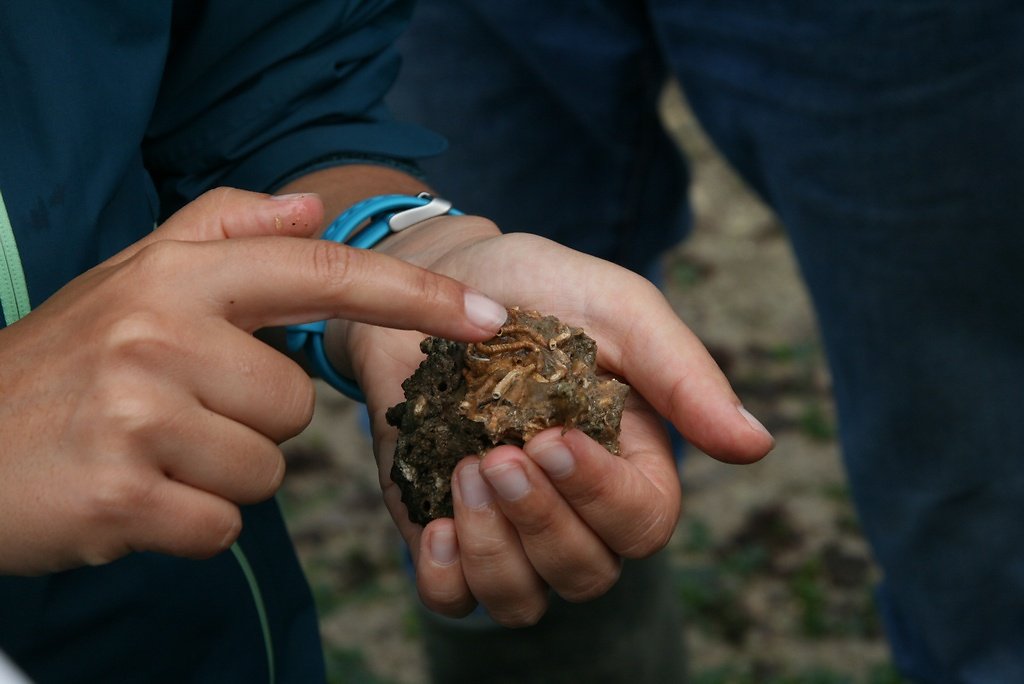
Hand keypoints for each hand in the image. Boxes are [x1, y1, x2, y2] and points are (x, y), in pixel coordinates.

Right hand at [0, 188, 506, 574]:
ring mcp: (139, 413)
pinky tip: (132, 499)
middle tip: (169, 417)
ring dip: (218, 478)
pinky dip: (189, 526)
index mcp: (174, 278)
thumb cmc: (58, 367)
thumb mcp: (129, 278)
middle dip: (249, 425)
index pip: (321, 273)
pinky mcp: (123, 495)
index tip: (490, 316)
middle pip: (296, 406)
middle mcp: (159, 332)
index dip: (415, 296)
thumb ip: (222, 231)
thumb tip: (311, 207)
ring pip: (265, 471)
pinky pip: (223, 526)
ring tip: (148, 455)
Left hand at [346, 215, 773, 625]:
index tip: (552, 439)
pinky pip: (454, 598)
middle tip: (499, 455)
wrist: (437, 276)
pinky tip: (436, 524)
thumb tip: (756, 446)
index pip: (644, 522)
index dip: (602, 497)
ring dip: (494, 551)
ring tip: (464, 470)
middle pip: (587, 571)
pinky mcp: (443, 528)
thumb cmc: (538, 288)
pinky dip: (444, 578)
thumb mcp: (617, 310)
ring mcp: (506, 523)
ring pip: (523, 599)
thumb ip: (683, 375)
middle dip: (542, 522)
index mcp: (628, 457)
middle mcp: (572, 504)